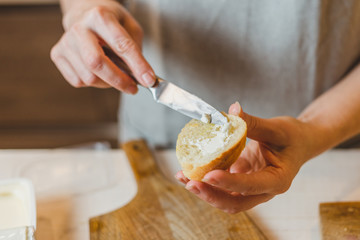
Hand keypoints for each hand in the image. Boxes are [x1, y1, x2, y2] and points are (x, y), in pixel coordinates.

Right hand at [51, 0, 154, 92]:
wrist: (84, 14)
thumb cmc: (110, 22)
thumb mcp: (130, 27)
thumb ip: (136, 50)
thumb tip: (142, 77)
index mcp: (100, 16)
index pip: (121, 45)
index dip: (137, 65)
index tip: (149, 80)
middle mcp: (79, 28)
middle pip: (96, 63)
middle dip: (119, 80)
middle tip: (133, 87)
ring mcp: (66, 42)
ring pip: (89, 77)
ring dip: (108, 84)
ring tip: (116, 76)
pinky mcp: (57, 54)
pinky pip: (79, 81)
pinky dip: (94, 83)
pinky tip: (100, 72)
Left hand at [176, 102, 314, 212]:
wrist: (300, 142)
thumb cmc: (293, 136)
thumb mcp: (276, 128)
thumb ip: (252, 123)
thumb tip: (231, 111)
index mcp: (277, 180)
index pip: (250, 186)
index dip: (229, 182)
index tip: (209, 175)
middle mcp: (263, 190)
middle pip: (234, 202)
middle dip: (210, 195)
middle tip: (190, 183)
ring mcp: (250, 187)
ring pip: (225, 197)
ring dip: (204, 190)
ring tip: (182, 177)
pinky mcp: (241, 180)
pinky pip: (221, 185)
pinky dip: (206, 180)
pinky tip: (189, 170)